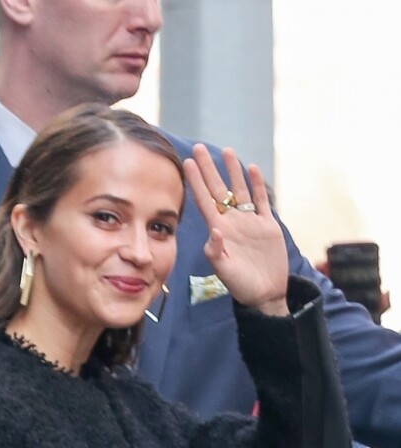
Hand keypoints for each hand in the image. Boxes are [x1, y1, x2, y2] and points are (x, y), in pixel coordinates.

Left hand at [183, 144, 288, 315]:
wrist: (265, 293)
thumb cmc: (240, 285)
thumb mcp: (224, 270)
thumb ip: (216, 251)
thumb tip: (215, 229)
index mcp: (218, 230)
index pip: (204, 200)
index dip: (196, 182)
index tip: (186, 163)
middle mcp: (232, 222)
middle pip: (219, 189)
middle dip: (208, 169)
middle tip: (198, 147)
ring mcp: (250, 222)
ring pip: (240, 190)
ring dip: (233, 171)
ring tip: (226, 150)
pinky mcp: (267, 226)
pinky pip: (262, 202)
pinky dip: (258, 186)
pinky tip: (252, 169)